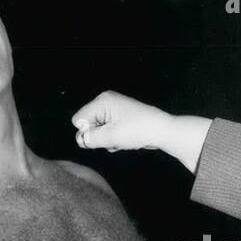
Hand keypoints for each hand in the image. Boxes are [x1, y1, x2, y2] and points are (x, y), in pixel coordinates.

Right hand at [71, 91, 211, 171]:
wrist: (162, 131)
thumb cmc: (137, 131)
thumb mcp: (111, 136)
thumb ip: (90, 138)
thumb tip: (80, 139)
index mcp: (102, 101)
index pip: (79, 120)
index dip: (88, 132)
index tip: (104, 135)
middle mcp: (106, 101)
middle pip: (89, 124)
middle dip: (99, 135)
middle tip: (115, 138)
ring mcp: (114, 108)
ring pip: (99, 129)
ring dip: (107, 138)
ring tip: (122, 139)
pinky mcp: (121, 117)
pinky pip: (108, 130)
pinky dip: (114, 137)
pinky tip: (125, 139)